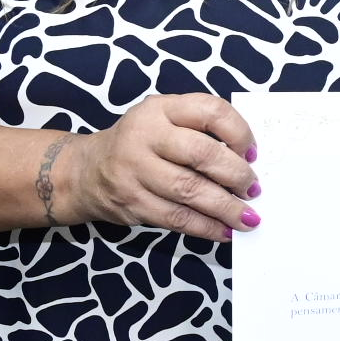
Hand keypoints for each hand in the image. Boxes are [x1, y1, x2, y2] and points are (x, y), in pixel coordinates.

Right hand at [58, 93, 257, 240]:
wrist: (85, 171)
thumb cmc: (141, 143)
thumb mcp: (164, 120)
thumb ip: (201, 130)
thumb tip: (250, 161)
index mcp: (161, 108)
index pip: (210, 111)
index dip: (240, 133)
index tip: (253, 154)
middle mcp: (145, 136)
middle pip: (202, 154)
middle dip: (237, 175)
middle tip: (253, 189)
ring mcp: (135, 170)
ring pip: (190, 191)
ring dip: (226, 208)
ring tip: (248, 218)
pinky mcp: (131, 202)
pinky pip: (177, 218)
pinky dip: (206, 227)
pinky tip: (225, 231)